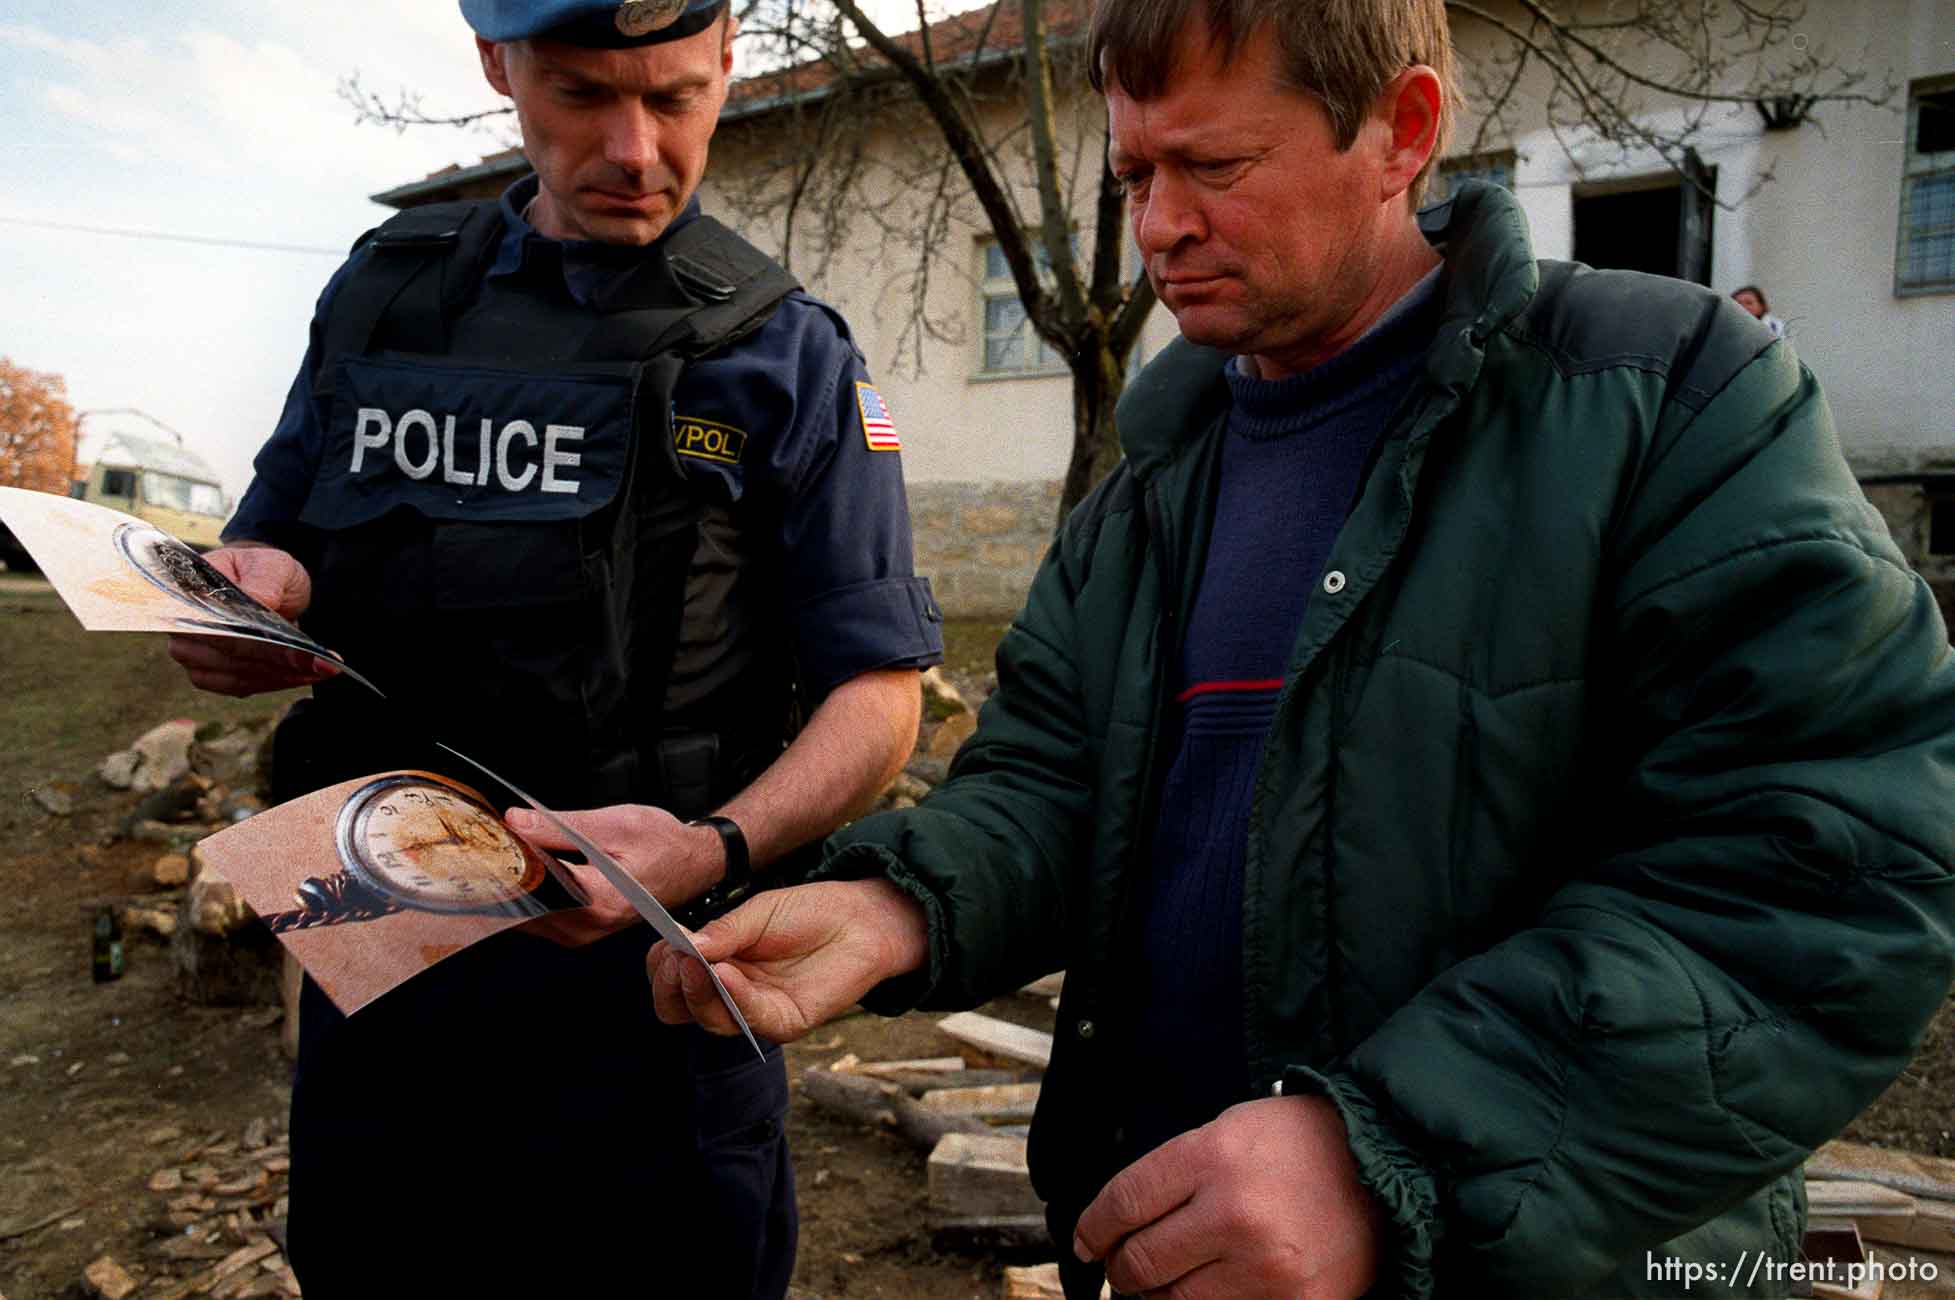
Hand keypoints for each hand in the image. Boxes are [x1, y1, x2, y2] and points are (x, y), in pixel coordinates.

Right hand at [166, 545, 336, 695]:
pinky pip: (239, 686)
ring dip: (281, 677)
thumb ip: (264, 581)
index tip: (298, 650)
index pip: (218, 624)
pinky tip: (304, 675)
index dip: (257, 640)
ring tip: (322, 670)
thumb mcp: (272, 565)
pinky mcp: (209, 672)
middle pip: (228, 655)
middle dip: (279, 663)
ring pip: (235, 676)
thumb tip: (259, 601)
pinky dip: (274, 683)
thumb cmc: (265, 569)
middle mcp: (181, 625)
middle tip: (323, 665)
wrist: (267, 583)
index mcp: (187, 592)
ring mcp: (191, 653)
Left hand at [507, 804, 722, 947]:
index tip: (487, 840)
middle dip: (503, 875)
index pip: (531, 885)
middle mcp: (588, 925)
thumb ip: (560, 826)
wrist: (693, 863)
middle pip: (523, 905)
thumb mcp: (615, 824)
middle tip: (490, 842)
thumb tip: (515, 822)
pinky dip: (528, 894)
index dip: (503, 862)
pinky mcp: (580, 930)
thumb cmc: (663, 844)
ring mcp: (583, 933)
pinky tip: (527, 869)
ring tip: (507, 852)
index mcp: (598, 899)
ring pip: (527, 914)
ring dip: (513, 886)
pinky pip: (540, 916)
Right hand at [647, 879, 926, 1041]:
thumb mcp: (757, 913)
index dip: (661, 967)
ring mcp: (755, 1012)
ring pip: (709, 1019)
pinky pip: (750, 1018)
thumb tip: (682, 946)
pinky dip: (733, 996)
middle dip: (670, 986)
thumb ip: (722, 932)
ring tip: (694, 962)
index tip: (666, 944)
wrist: (860, 920)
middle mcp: (729, 994)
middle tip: (676, 957)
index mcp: (715, 966)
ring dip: (697, 991)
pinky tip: (726, 972)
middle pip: (679, 1009)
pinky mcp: (784, 1022)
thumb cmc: (808, 914)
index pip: (670, 981)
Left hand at [1072, 1095, 1382, 1299]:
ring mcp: (1265, 1267)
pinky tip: (1208, 1287)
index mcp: (1212, 1157)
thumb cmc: (1300, 1143)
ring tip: (1163, 1279)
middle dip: (1121, 1267)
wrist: (1382, 1166)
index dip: (1093, 1228)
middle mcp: (1233, 1214)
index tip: (1085, 1240)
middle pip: (1140, 1261)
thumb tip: (1121, 1220)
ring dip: (1158, 1294)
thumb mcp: (1227, 1129)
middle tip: (1121, 1263)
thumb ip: (1173, 1173)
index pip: (1124, 1204)